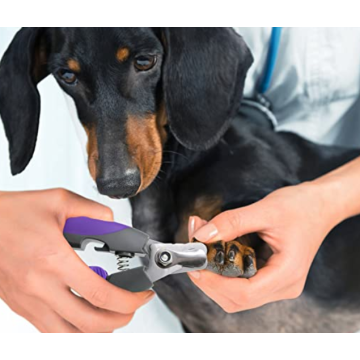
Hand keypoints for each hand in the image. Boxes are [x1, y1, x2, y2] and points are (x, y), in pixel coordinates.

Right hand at [0, 189, 153, 331]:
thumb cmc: (12, 213)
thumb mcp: (59, 200)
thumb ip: (92, 211)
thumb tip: (110, 221)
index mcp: (54, 260)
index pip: (101, 295)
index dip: (129, 300)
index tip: (142, 295)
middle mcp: (40, 287)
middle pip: (90, 324)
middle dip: (121, 318)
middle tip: (132, 305)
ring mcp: (28, 301)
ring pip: (69, 337)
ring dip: (97, 330)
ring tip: (111, 313)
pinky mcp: (20, 306)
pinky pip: (50, 331)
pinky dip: (74, 330)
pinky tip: (83, 314)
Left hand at [187, 182, 341, 312]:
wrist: (319, 205)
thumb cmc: (300, 207)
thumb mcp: (264, 210)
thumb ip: (231, 223)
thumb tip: (201, 236)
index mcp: (287, 274)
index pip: (244, 294)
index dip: (214, 283)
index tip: (195, 265)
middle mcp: (283, 286)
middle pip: (236, 299)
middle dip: (209, 280)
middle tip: (194, 253)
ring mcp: (276, 283)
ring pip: (236, 294)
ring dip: (214, 274)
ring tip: (203, 247)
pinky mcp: (269, 276)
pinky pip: (241, 282)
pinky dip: (223, 270)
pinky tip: (215, 250)